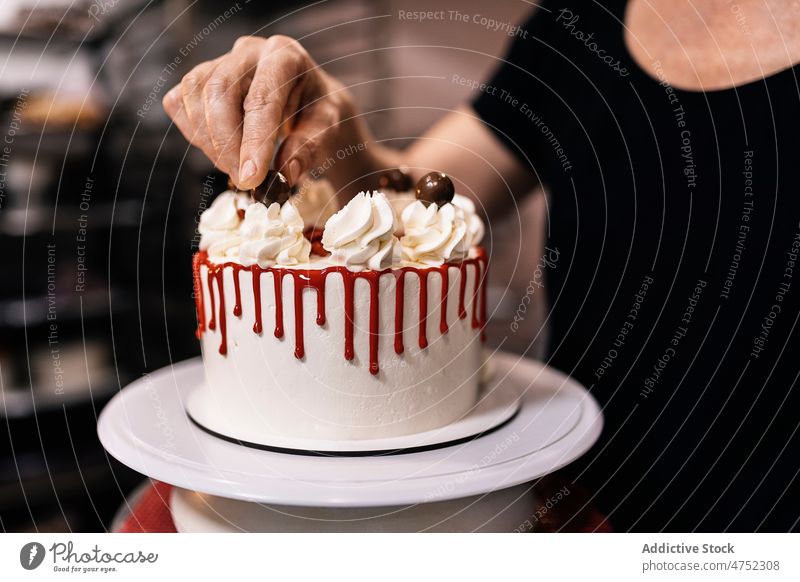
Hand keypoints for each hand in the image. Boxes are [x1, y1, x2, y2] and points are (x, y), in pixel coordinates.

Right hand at [163, 35, 354, 188]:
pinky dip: (195, 134)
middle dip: (226, 144)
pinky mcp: (199, 78)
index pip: (262, 98)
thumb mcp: (329, 130)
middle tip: (244, 181)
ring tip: (237, 168)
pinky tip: (221, 150)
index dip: (254, 141)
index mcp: (285, 56)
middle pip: (219, 91)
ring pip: (194, 96)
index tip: (251, 177)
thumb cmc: (317, 113)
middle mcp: (249, 51)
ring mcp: (220, 61)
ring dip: (210, 143)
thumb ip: (309, 148)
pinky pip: (180, 103)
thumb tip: (286, 173)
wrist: (306, 103)